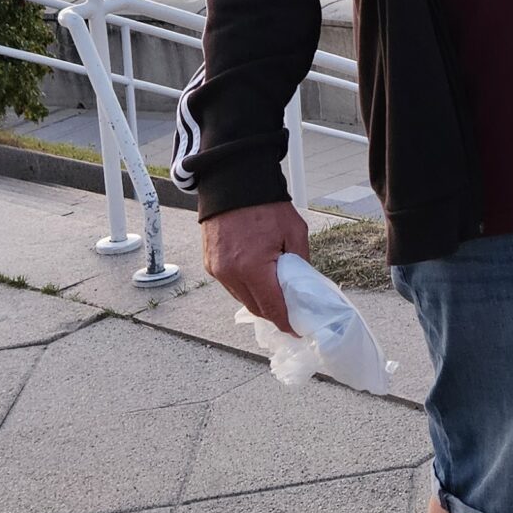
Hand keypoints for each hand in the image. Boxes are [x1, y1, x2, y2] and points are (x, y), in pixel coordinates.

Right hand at [202, 200, 310, 333]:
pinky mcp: (210, 264)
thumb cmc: (264, 203)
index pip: (272, 307)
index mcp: (252, 267)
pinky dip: (245, 286)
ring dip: (258, 299)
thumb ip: (300, 262)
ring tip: (275, 292)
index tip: (297, 330)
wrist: (233, 182)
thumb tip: (303, 284)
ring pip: (242, 298)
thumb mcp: (294, 231)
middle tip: (290, 313)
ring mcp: (217, 269)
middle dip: (274, 313)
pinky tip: (257, 278)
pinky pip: (230, 285)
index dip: (286, 322)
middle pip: (256, 307)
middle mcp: (230, 273)